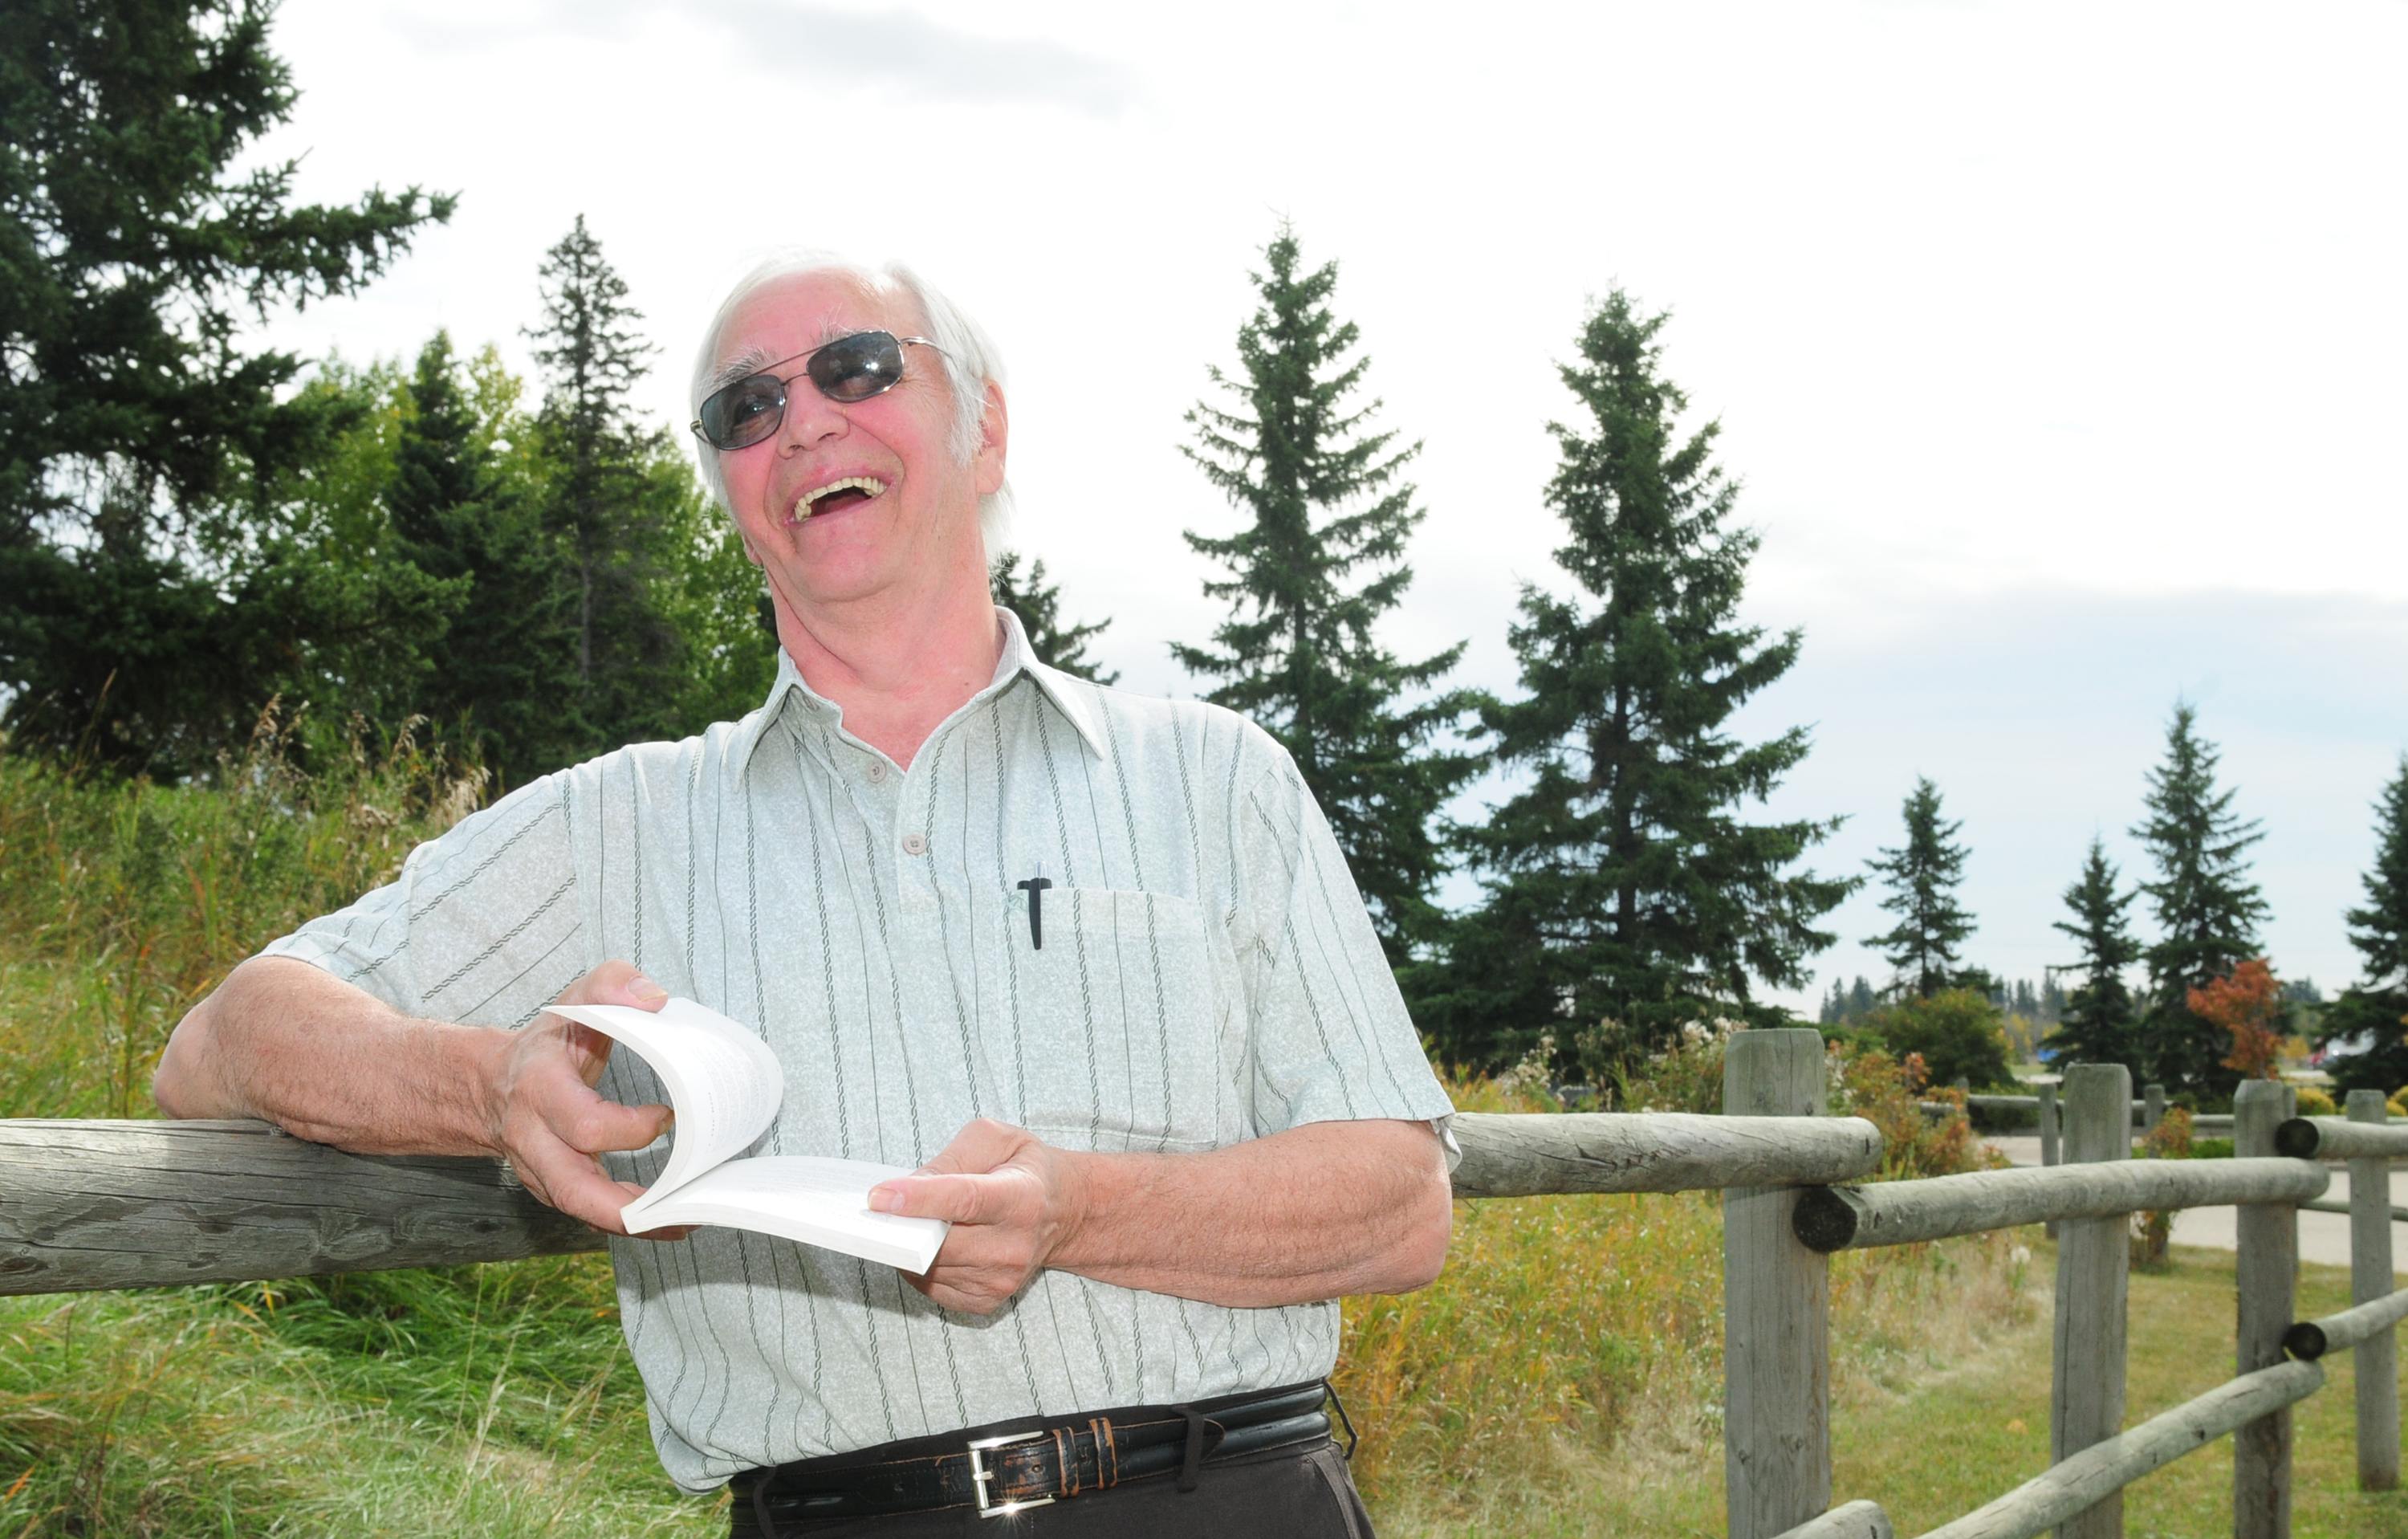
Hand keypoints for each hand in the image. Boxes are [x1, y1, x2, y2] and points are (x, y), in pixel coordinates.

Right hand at [484, 960, 677, 1235]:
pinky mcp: (552, 1187)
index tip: (671, 1115)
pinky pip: (587, 1211)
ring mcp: (538, 1169)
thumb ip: (611, 984)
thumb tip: (655, 999)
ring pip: (580, 1210)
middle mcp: (533, 1138)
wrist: (491, 1084)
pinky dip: (625, 1220)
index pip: (585, 1124)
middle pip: (573, 1189)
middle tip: (684, 1205)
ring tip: (684, 1222)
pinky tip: (664, 1219)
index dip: (631, 1128)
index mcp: (540, 1090)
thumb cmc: (547, 1043)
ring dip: (633, 1224)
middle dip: (627, 1207)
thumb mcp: (574, 1001)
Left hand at [869, 1119, 1085, 1314]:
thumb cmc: (1024, 1169)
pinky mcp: (987, 1300)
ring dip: (911, 1245)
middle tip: (880, 1207)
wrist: (1063, 1212)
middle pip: (941, 1242)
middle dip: (903, 1225)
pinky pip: (932, 1288)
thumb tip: (906, 1189)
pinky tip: (932, 1244)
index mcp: (1021, 1198)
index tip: (878, 1197)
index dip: (919, 1200)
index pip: (965, 1200)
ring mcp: (1002, 1279)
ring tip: (915, 1221)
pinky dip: (920, 1266)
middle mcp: (1015, 1245)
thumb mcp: (995, 1140)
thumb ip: (951, 1158)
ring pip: (930, 1267)